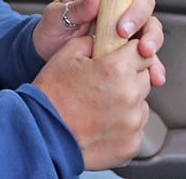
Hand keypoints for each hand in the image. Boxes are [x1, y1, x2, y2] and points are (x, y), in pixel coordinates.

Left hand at [31, 0, 164, 85]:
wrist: (43, 59)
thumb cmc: (48, 31)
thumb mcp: (54, 17)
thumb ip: (75, 8)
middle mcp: (115, 8)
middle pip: (142, 1)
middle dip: (139, 16)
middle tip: (124, 33)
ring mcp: (122, 30)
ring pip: (150, 28)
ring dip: (152, 40)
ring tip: (144, 55)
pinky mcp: (125, 53)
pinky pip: (147, 57)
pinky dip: (153, 65)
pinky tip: (154, 75)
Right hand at [33, 36, 154, 169]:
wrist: (41, 135)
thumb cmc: (50, 96)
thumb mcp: (65, 56)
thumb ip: (91, 42)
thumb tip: (102, 41)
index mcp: (117, 69)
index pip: (141, 52)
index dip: (129, 53)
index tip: (122, 58)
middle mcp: (130, 96)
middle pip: (144, 78)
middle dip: (129, 78)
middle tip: (104, 85)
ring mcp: (133, 123)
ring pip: (141, 104)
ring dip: (128, 103)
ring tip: (100, 107)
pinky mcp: (132, 144)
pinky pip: (136, 129)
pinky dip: (123, 126)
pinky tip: (101, 125)